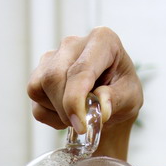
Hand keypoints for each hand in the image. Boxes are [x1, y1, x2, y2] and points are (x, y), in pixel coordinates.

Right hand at [27, 26, 142, 134]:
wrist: (110, 101)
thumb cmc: (122, 93)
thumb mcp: (131, 98)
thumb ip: (117, 100)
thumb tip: (101, 108)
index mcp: (102, 40)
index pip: (80, 70)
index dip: (76, 101)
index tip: (81, 125)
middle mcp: (72, 44)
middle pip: (53, 77)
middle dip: (65, 108)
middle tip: (83, 125)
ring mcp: (51, 58)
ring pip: (38, 88)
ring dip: (58, 113)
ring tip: (78, 115)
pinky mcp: (38, 75)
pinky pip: (35, 102)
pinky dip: (50, 117)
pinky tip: (66, 114)